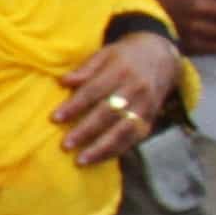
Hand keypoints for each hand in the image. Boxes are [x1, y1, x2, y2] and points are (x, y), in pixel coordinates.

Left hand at [53, 30, 183, 167]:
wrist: (161, 56)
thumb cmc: (124, 57)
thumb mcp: (105, 54)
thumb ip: (85, 69)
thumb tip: (64, 81)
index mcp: (120, 71)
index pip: (94, 91)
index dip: (75, 106)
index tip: (54, 118)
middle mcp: (135, 89)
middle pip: (109, 113)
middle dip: (86, 131)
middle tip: (66, 145)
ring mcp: (145, 106)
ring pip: (124, 130)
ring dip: (102, 147)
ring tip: (81, 160)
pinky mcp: (151, 118)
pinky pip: (134, 138)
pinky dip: (117, 150)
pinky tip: (99, 158)